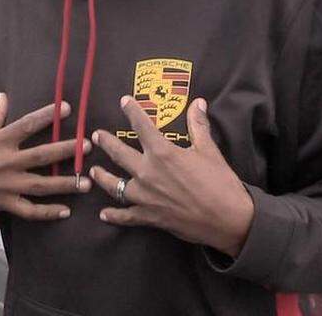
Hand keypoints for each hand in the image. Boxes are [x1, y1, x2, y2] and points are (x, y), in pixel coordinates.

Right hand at [0, 93, 90, 219]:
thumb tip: (4, 96)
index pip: (26, 125)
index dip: (47, 115)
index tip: (67, 108)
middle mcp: (5, 162)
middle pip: (41, 156)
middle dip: (66, 151)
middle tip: (87, 146)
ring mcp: (6, 185)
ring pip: (41, 186)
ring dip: (65, 185)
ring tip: (86, 183)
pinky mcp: (4, 203)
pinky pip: (29, 211)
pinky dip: (47, 213)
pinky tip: (65, 211)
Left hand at [89, 96, 253, 257]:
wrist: (228, 219)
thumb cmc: (220, 183)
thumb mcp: (209, 150)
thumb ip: (198, 126)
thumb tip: (199, 103)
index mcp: (162, 153)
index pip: (141, 126)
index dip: (131, 111)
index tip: (123, 101)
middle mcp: (148, 172)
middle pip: (119, 154)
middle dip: (106, 143)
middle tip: (96, 136)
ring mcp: (146, 196)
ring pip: (115, 185)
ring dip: (102, 178)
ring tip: (92, 172)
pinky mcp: (150, 217)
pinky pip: (126, 215)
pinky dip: (114, 215)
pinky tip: (104, 214)